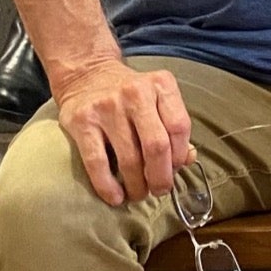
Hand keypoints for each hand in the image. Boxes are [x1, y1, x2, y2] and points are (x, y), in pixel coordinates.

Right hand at [54, 57, 195, 204]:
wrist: (87, 73)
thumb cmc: (130, 93)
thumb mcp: (158, 97)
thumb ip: (174, 125)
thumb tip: (188, 159)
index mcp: (161, 84)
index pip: (179, 126)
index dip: (179, 155)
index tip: (175, 171)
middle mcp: (136, 93)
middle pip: (157, 145)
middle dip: (160, 177)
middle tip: (159, 190)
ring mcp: (108, 106)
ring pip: (129, 158)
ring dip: (136, 185)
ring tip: (138, 194)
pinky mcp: (82, 121)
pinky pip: (98, 162)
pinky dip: (108, 186)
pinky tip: (116, 197)